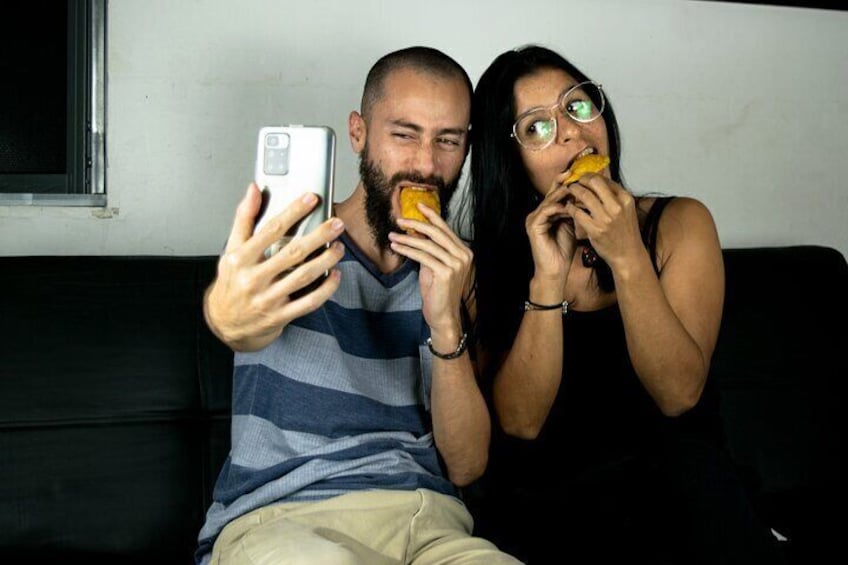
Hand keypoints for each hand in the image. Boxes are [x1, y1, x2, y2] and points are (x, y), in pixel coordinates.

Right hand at [204, 183, 344, 350]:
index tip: (311, 199)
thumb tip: (254, 190)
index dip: (293, 212)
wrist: (224, 324)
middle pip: (293, 252)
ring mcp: (267, 299)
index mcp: (240, 258)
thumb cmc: (231, 284)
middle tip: (336, 224)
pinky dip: (325, 289)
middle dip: (319, 236)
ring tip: (339, 247)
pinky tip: (335, 275)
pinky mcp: (280, 316)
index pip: (271, 230)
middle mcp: (253, 279)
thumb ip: (244, 219)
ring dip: (326, 260)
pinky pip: (308, 302)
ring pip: (303, 276)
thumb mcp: (230, 250)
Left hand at [388, 203, 471, 342]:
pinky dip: (408, 250)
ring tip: (392, 235)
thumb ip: (429, 250)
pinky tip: (397, 247)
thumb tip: (415, 233)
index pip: (446, 229)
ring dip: (407, 238)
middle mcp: (464, 256)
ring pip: (427, 244)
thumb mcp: (433, 266)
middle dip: (416, 223)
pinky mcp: (446, 273)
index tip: (418, 205)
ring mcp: (456, 264)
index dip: (432, 216)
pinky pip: (423, 257)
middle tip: (400, 219)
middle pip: (437, 233)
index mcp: (464, 252)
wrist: (443, 315)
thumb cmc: (438, 292)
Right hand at [525, 180, 576, 285]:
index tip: (580, 174)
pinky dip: (557, 207)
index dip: (567, 183)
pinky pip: (546, 211)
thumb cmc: (564, 250)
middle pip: (551, 193)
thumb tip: (586, 195)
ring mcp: (534, 219)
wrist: (555, 270)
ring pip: (549, 201)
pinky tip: (568, 206)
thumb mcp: (572, 226)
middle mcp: (539, 213)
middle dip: (563, 183)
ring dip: (562, 194)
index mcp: (547, 212)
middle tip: (574, 173)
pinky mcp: (533, 226)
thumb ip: (575, 211)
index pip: (557, 193)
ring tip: (575, 188)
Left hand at [560, 173, 642, 268]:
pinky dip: (570, 207)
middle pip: (594, 182)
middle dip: (581, 180)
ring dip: (574, 191)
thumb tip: (599, 180)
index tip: (583, 177)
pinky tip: (568, 207)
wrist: (628, 255)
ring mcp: (606, 218)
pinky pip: (577, 213)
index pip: (605, 179)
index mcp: (625, 198)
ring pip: (584, 195)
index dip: (591, 176)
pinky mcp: (595, 230)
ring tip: (569, 191)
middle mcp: (617, 206)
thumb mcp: (626, 210)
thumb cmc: (625, 231)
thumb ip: (614, 196)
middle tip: (574, 182)